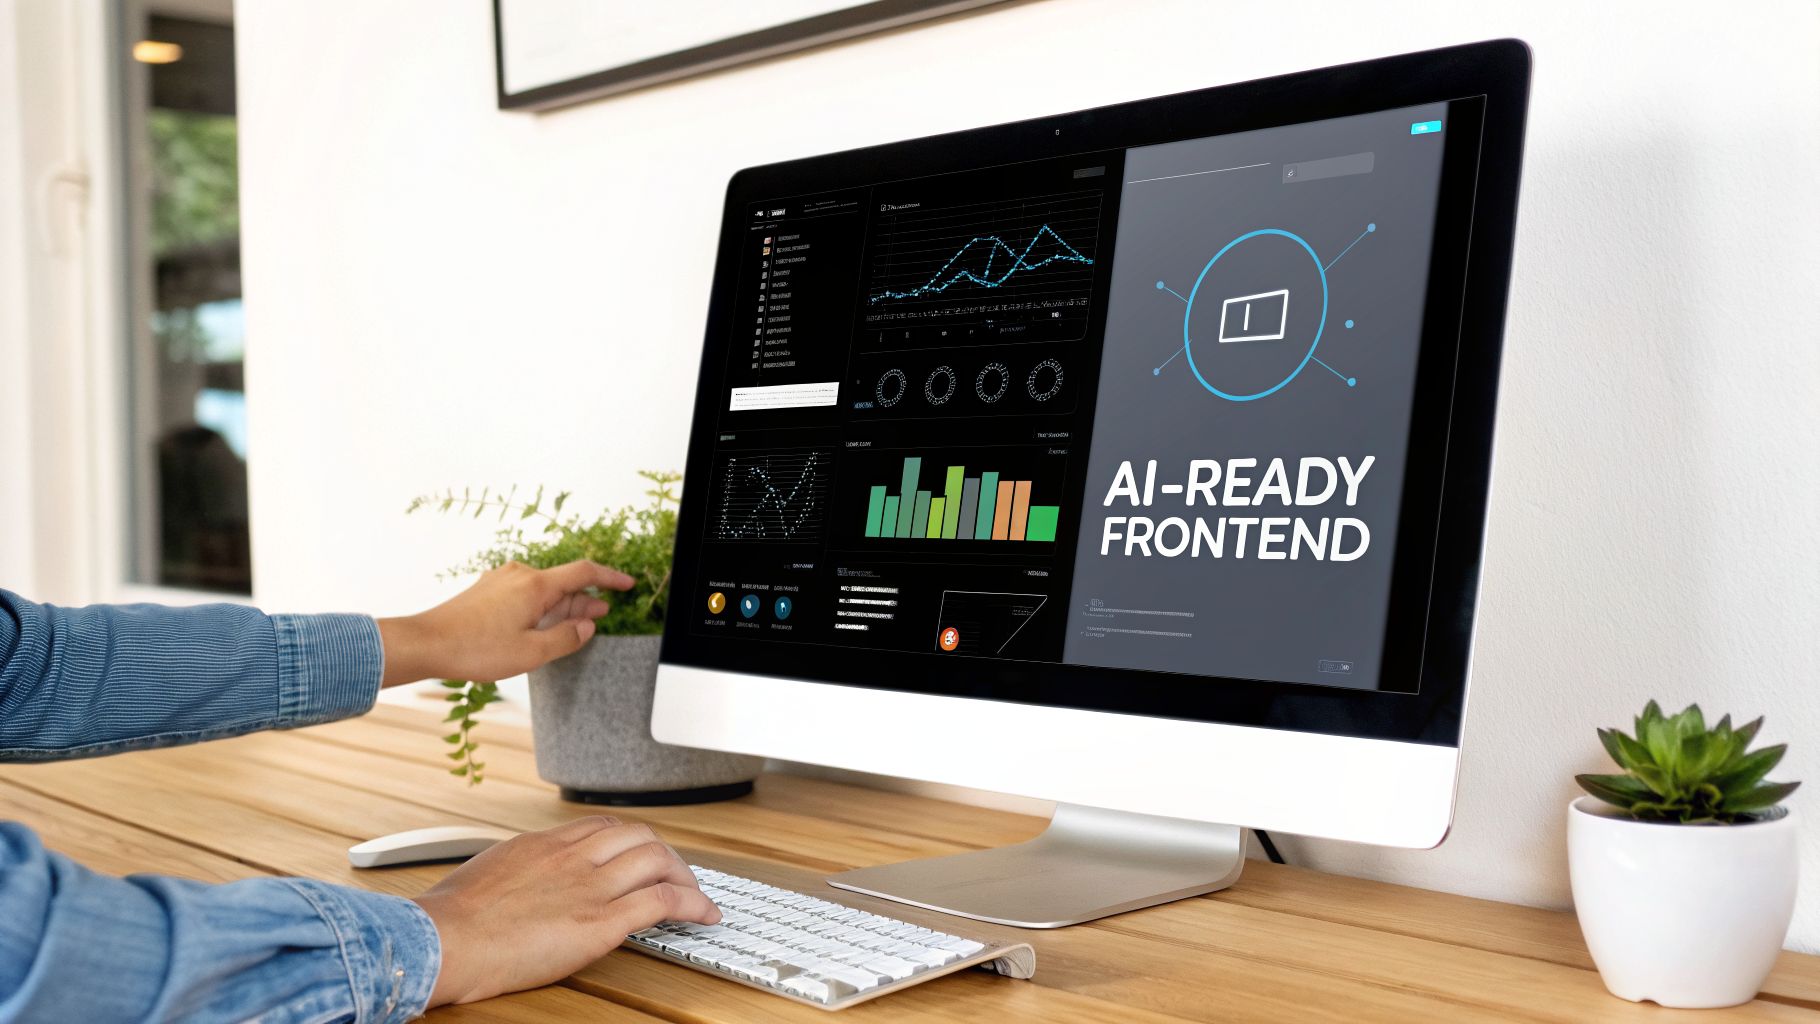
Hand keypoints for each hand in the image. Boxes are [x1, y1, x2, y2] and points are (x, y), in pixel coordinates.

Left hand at [378, 560, 633, 685]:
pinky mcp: (487, 591)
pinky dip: (540, 606)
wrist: (426, 643)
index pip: (584, 572)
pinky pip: (524, 593)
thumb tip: (586, 626)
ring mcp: (500, 581)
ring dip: (561, 605)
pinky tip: (540, 624)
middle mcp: (519, 575)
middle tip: (602, 614)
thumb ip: (566, 638)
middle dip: (585, 598)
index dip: (610, 577)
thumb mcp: (531, 653)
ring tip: (575, 623)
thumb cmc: (475, 649)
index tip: (627, 584)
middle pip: (563, 582)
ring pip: (543, 589)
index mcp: (535, 585)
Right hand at [413, 816, 719, 1005]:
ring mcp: (590, 885)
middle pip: (641, 837)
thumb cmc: (452, 919)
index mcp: (545, 844)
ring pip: (660, 860)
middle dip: (667, 856)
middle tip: (677, 878)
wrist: (443, 940)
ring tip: (696, 898)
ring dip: (687, 878)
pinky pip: (663, 900)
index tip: (642, 857)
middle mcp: (573, 856)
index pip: (606, 827)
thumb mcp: (491, 873)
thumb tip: (528, 881)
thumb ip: (521, 871)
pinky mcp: (601, 921)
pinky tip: (702, 915)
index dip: (633, 841)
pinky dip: (692, 904)